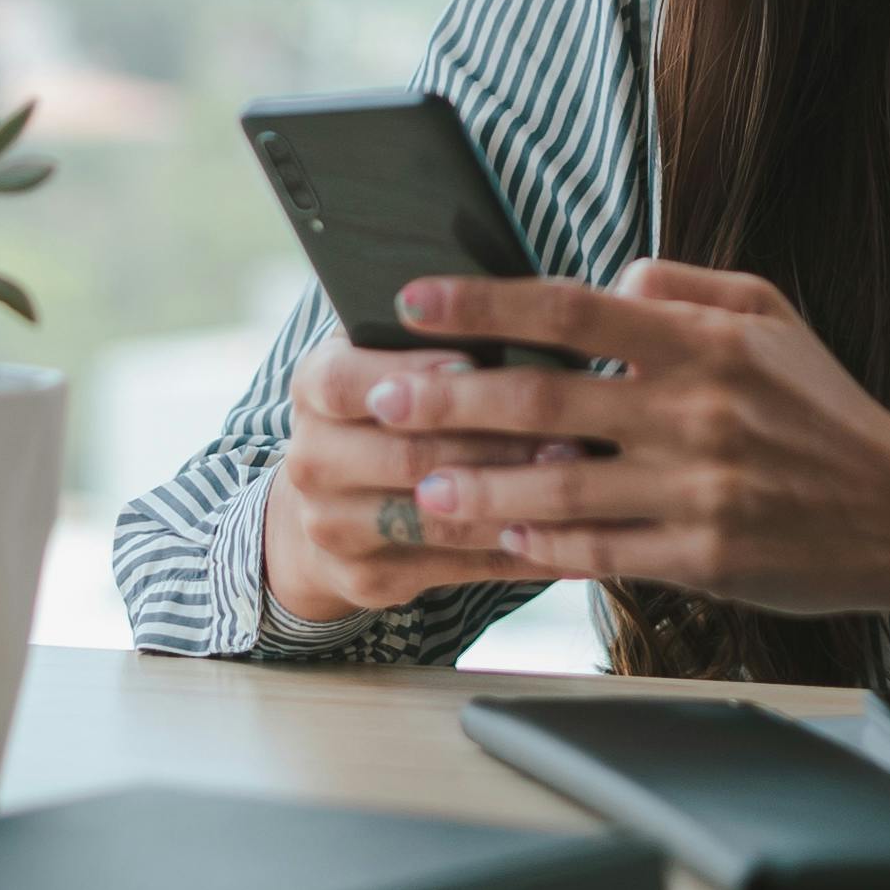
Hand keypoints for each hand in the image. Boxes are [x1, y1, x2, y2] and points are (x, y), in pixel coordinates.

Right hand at [261, 332, 569, 621]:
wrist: (331, 498)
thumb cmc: (392, 402)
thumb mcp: (394, 352)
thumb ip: (438, 332)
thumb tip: (520, 309)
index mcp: (315, 387)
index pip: (349, 382)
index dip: (417, 377)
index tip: (480, 366)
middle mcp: (311, 460)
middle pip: (405, 457)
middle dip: (493, 446)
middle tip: (570, 436)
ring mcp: (332, 526)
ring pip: (434, 520)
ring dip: (513, 503)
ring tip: (578, 483)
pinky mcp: (364, 579)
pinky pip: (452, 571)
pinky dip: (515, 555)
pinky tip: (569, 540)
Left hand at [372, 261, 889, 634]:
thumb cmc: (822, 406)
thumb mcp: (769, 313)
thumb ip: (681, 286)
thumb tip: (604, 278)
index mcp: (703, 341)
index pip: (572, 308)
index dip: (484, 303)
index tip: (412, 299)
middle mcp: (696, 410)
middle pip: (545, 396)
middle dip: (449, 398)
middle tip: (381, 399)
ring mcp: (698, 488)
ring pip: (559, 484)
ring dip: (478, 485)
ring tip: (420, 485)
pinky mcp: (704, 555)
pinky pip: (601, 550)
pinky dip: (543, 542)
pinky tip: (500, 534)